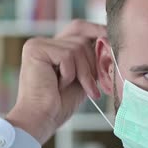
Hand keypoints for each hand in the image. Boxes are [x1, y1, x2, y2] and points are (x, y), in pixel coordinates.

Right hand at [6, 19, 104, 143]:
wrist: (42, 119)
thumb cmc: (60, 104)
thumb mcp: (82, 77)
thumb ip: (90, 59)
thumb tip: (108, 40)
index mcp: (53, 47)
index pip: (79, 28)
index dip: (96, 31)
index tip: (111, 40)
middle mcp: (43, 42)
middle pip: (81, 39)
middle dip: (92, 63)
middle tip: (91, 86)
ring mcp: (37, 44)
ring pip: (77, 48)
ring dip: (82, 73)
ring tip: (72, 88)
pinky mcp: (35, 49)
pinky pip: (67, 56)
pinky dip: (69, 74)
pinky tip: (58, 86)